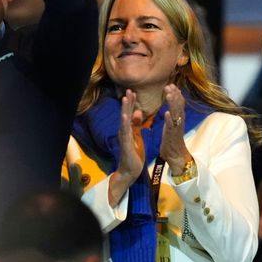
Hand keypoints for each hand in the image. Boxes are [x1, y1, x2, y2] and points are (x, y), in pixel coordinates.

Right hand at [108, 89, 144, 205]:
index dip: (131, 103)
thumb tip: (137, 112)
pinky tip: (125, 115)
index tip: (133, 92)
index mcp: (128, 130)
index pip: (129, 114)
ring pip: (124, 121)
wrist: (129, 171)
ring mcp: (124, 138)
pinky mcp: (126, 144)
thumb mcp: (137, 137)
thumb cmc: (133, 155)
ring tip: (125, 98)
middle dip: (127, 102)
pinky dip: (125, 123)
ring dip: (125, 109)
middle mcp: (124, 132)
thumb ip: (136, 126)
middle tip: (129, 90)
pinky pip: (125, 132)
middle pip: (125, 114)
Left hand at [160, 84, 191, 174]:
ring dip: (172, 104)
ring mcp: (176, 129)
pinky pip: (171, 126)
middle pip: (178, 106)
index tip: (171, 85)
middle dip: (174, 95)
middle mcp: (179, 122)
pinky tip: (167, 113)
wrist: (176, 158)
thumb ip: (172, 117)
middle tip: (170, 85)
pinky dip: (169, 119)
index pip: (178, 104)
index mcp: (177, 120)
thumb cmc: (172, 142)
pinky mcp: (172, 136)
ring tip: (169, 94)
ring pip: (176, 114)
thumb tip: (171, 107)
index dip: (176, 94)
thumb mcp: (171, 127)